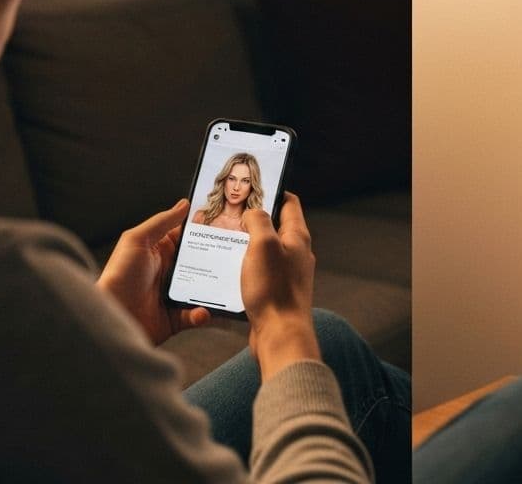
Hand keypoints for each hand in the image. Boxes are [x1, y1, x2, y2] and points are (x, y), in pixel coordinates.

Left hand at [97, 199, 210, 345]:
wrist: (113, 315)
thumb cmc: (119, 275)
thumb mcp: (137, 240)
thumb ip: (161, 221)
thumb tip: (183, 204)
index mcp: (159, 252)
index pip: (186, 238)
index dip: (203, 232)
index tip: (223, 226)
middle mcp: (167, 272)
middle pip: (199, 263)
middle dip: (215, 261)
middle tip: (233, 257)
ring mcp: (172, 295)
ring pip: (202, 289)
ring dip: (213, 289)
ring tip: (222, 287)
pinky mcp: (174, 317)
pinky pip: (195, 315)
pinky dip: (202, 314)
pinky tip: (202, 311)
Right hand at [241, 193, 319, 380]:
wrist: (280, 335)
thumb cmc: (274, 289)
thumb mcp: (263, 245)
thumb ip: (258, 221)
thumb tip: (252, 213)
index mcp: (297, 237)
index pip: (289, 203)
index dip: (273, 191)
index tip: (253, 186)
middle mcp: (296, 254)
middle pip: (276, 226)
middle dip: (254, 218)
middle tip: (231, 212)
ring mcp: (287, 274)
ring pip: (265, 250)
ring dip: (246, 243)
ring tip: (224, 238)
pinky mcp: (276, 291)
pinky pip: (260, 271)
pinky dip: (245, 266)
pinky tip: (228, 268)